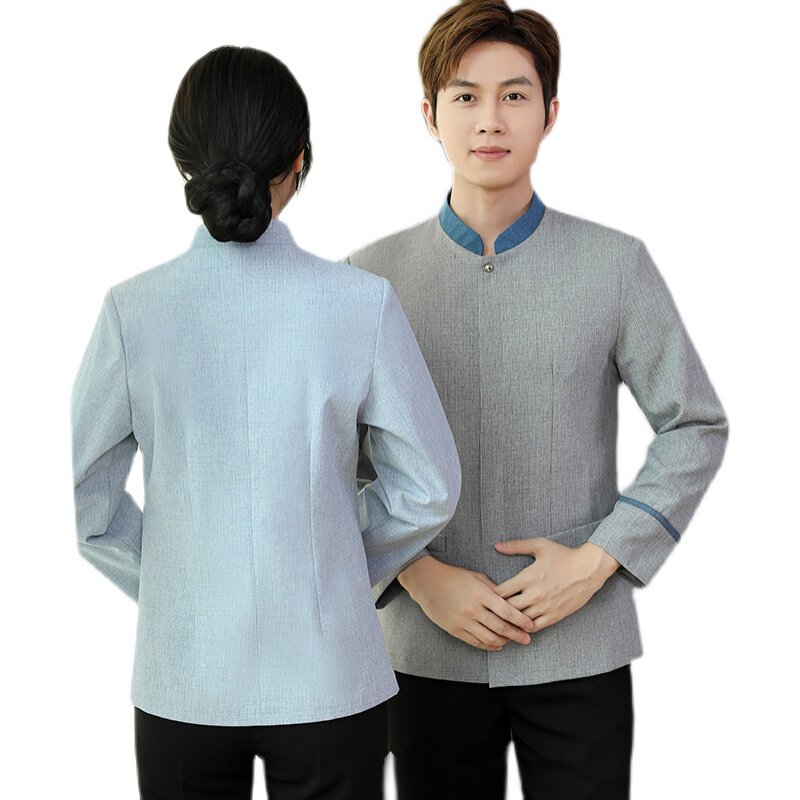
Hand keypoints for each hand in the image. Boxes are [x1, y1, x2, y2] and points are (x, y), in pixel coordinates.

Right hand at [398, 556, 534, 650]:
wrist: (427, 583)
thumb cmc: (453, 576)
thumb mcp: (476, 577)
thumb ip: (493, 589)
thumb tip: (509, 600)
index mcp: (481, 594)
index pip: (507, 611)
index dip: (521, 620)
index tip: (531, 625)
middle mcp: (473, 610)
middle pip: (501, 627)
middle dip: (517, 635)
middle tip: (527, 639)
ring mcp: (464, 621)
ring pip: (490, 638)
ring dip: (504, 642)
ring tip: (512, 641)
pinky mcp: (455, 630)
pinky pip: (476, 642)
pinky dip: (489, 646)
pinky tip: (497, 645)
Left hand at [493, 539, 619, 631]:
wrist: (589, 568)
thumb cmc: (563, 555)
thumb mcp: (539, 545)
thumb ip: (516, 546)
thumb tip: (497, 546)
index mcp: (527, 577)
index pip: (500, 592)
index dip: (490, 595)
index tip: (486, 595)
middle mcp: (534, 594)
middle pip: (506, 609)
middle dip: (497, 610)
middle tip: (490, 610)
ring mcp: (544, 607)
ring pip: (519, 620)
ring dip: (510, 620)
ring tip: (502, 620)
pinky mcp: (555, 615)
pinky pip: (535, 627)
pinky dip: (525, 627)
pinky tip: (519, 624)